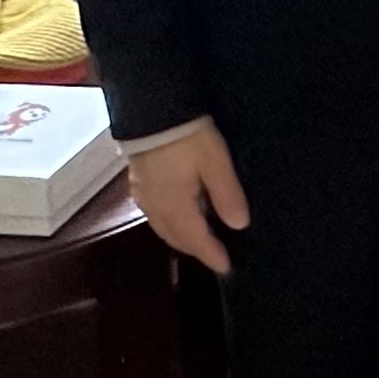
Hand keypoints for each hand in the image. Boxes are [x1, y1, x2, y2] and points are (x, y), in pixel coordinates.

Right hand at [129, 120, 249, 275]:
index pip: (195, 240)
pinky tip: (180, 213)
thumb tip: (240, 225)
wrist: (151, 109)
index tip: (226, 268)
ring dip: (181, 237)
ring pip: (163, 227)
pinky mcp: (138, 181)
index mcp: (175, 206)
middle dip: (195, 249)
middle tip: (215, 255)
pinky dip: (170, 221)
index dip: (211, 255)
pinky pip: (155, 213)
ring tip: (200, 238)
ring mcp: (143, 194)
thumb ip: (227, 195)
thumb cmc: (187, 136)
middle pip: (176, 237)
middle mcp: (155, 207)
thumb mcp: (216, 163)